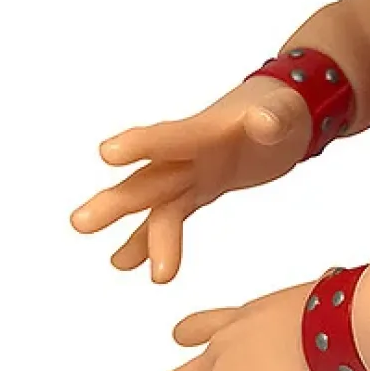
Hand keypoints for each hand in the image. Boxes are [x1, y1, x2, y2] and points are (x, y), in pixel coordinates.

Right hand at [69, 75, 311, 281]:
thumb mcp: (289, 111)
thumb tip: (264, 123)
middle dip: (119, 201)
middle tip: (80, 224)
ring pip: (158, 204)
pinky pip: (172, 215)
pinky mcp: (200, 187)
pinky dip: (151, 239)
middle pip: (151, 177)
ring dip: (136, 233)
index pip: (173, 137)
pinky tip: (127, 264)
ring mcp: (192, 170)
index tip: (107, 153)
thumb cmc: (286, 106)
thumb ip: (277, 118)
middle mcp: (191, 152)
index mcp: (209, 129)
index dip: (143, 144)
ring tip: (116, 265)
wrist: (284, 109)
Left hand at [148, 281, 334, 370]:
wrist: (342, 323)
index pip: (218, 325)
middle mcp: (231, 339)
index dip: (205, 337)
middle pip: (191, 363)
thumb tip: (364, 343)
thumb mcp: (333, 316)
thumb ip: (333, 332)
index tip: (193, 343)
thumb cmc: (349, 315)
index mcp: (255, 316)